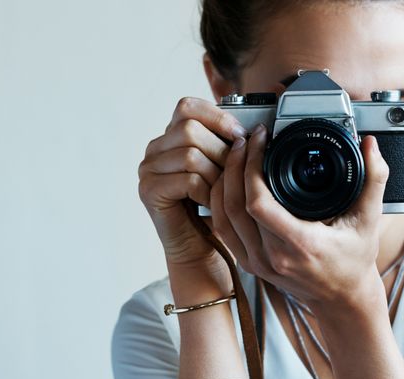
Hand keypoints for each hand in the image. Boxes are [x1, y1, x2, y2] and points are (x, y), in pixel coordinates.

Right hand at [138, 96, 247, 268]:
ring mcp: (148, 170)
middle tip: (235, 171)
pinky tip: (212, 203)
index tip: (241, 135)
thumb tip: (255, 126)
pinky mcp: (149, 191)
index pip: (187, 107)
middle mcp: (154, 150)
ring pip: (191, 154)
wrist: (199, 247)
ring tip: (223, 191)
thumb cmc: (213, 208)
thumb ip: (228, 143)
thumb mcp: (223, 168)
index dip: (217, 117)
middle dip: (221, 150)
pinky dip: (207, 192)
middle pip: (190, 129)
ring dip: (216, 173)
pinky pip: (187, 179)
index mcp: (170, 137)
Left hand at [208, 123, 389, 311]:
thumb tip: (370, 145)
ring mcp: (257, 262)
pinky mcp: (248, 263)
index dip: (252, 167)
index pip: (259, 204)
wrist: (342, 299)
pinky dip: (218, 202)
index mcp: (300, 244)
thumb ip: (374, 179)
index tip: (261, 141)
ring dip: (222, 181)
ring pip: (221, 216)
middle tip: (246, 140)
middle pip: (234, 205)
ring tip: (236, 154)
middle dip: (235, 165)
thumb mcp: (369, 220)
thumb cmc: (354, 262)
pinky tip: (226, 181)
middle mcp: (272, 256)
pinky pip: (221, 229)